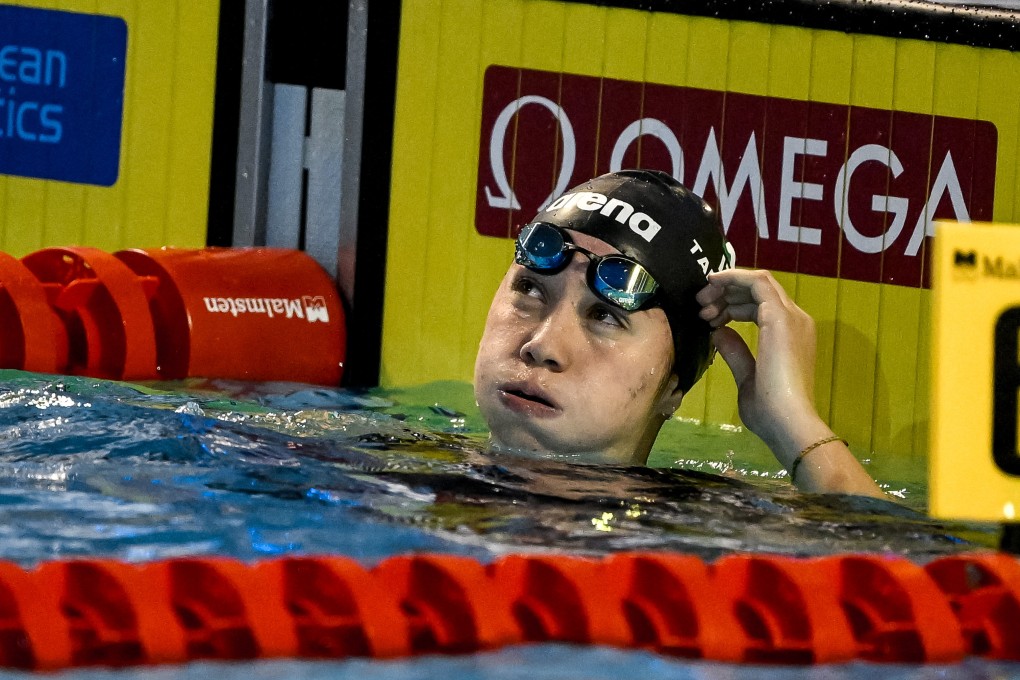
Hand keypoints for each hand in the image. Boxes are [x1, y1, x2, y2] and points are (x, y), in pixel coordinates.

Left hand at [695, 269, 883, 497]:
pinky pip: (757, 282)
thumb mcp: (746, 377)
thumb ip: (735, 352)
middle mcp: (796, 320)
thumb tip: (719, 333)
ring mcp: (791, 316)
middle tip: (699, 305)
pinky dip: (733, 278)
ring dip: (727, 286)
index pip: (760, 306)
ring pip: (757, 283)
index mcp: (790, 335)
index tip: (707, 318)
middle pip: (758, 291)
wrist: (788, 421)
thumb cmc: (770, 409)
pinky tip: (713, 283)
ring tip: (701, 302)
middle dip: (726, 293)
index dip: (732, 306)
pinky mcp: (780, 316)